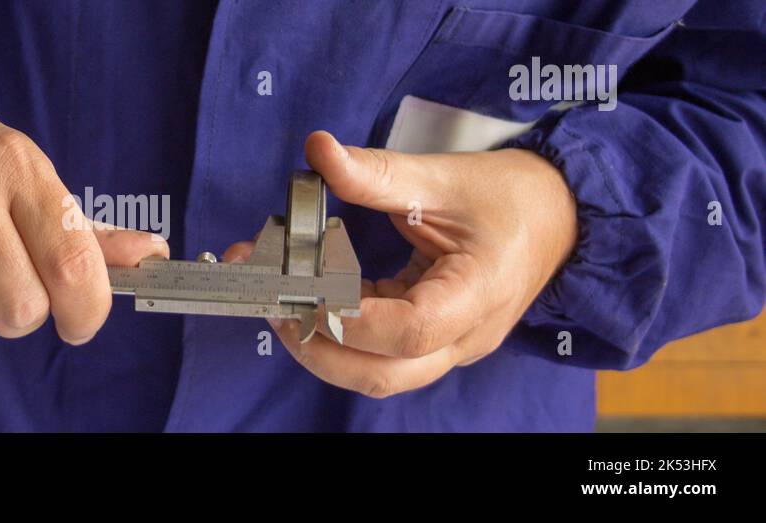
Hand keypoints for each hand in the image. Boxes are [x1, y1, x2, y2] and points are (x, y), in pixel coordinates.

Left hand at [224, 131, 577, 397]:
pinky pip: (382, 355)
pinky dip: (342, 335)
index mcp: (479, 293)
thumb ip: (377, 172)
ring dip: (325, 348)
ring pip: (380, 374)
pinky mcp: (436, 341)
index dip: (350, 316)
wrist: (559, 214)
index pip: (410, 329)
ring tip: (283, 305)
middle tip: (274, 306)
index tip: (303, 288)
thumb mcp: (443, 176)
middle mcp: (467, 335)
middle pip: (385, 374)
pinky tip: (313, 301)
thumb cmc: (510, 196)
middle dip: (320, 348)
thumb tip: (320, 150)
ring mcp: (451, 345)